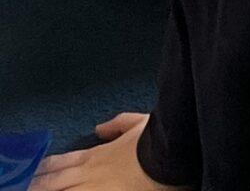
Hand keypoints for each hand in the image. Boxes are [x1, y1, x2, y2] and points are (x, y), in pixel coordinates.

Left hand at [34, 114, 164, 189]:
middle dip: (37, 184)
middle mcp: (88, 174)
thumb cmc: (157, 141)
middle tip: (23, 185)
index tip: (33, 170)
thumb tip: (100, 127)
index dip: (45, 167)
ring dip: (47, 190)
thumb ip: (119, 124)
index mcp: (96, 155)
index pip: (62, 162)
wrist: (169, 158)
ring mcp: (93, 190)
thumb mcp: (140, 124)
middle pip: (54, 182)